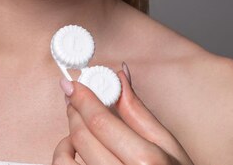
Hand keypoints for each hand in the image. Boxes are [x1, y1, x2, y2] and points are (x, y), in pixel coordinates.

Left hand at [53, 65, 193, 164]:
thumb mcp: (168, 145)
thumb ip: (138, 111)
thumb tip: (120, 77)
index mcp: (146, 162)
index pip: (101, 123)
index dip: (83, 98)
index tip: (73, 84)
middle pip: (81, 138)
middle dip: (75, 111)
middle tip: (76, 98)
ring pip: (65, 160)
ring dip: (67, 137)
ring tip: (79, 128)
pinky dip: (64, 158)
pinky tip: (77, 151)